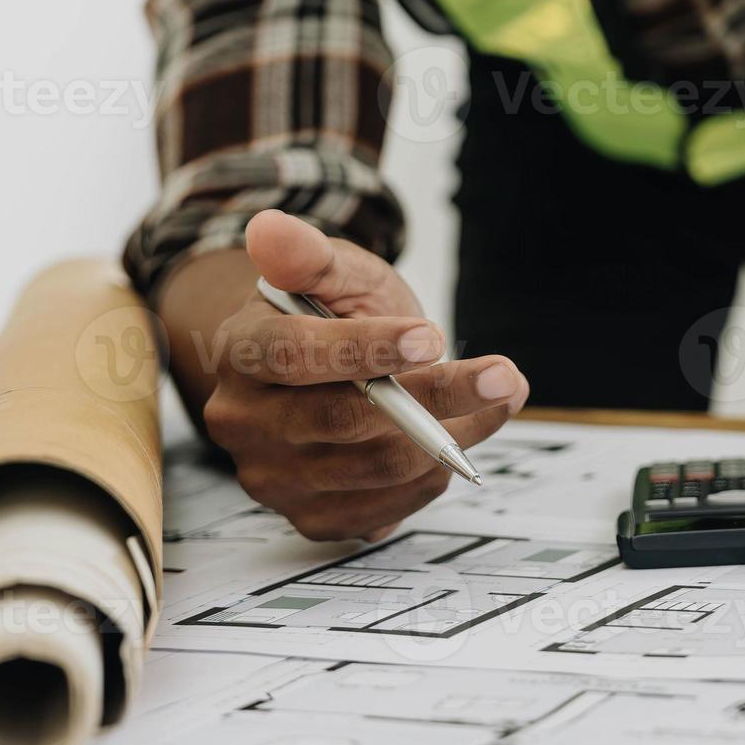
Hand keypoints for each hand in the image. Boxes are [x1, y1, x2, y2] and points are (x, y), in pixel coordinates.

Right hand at [200, 211, 527, 540]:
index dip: (364, 347)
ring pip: (377, 466)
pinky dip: (435, 473)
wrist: (326, 375)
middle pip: (344, 419)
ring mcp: (273, 478)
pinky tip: (459, 436)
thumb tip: (269, 227)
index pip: (291, 354)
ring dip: (453, 435)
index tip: (433, 336)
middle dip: (437, 395)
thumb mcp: (334, 274)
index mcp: (240, 354)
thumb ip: (310, 255)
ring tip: (497, 396)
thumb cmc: (333, 319)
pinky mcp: (310, 517)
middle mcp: (243, 423)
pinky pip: (388, 506)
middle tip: (504, 376)